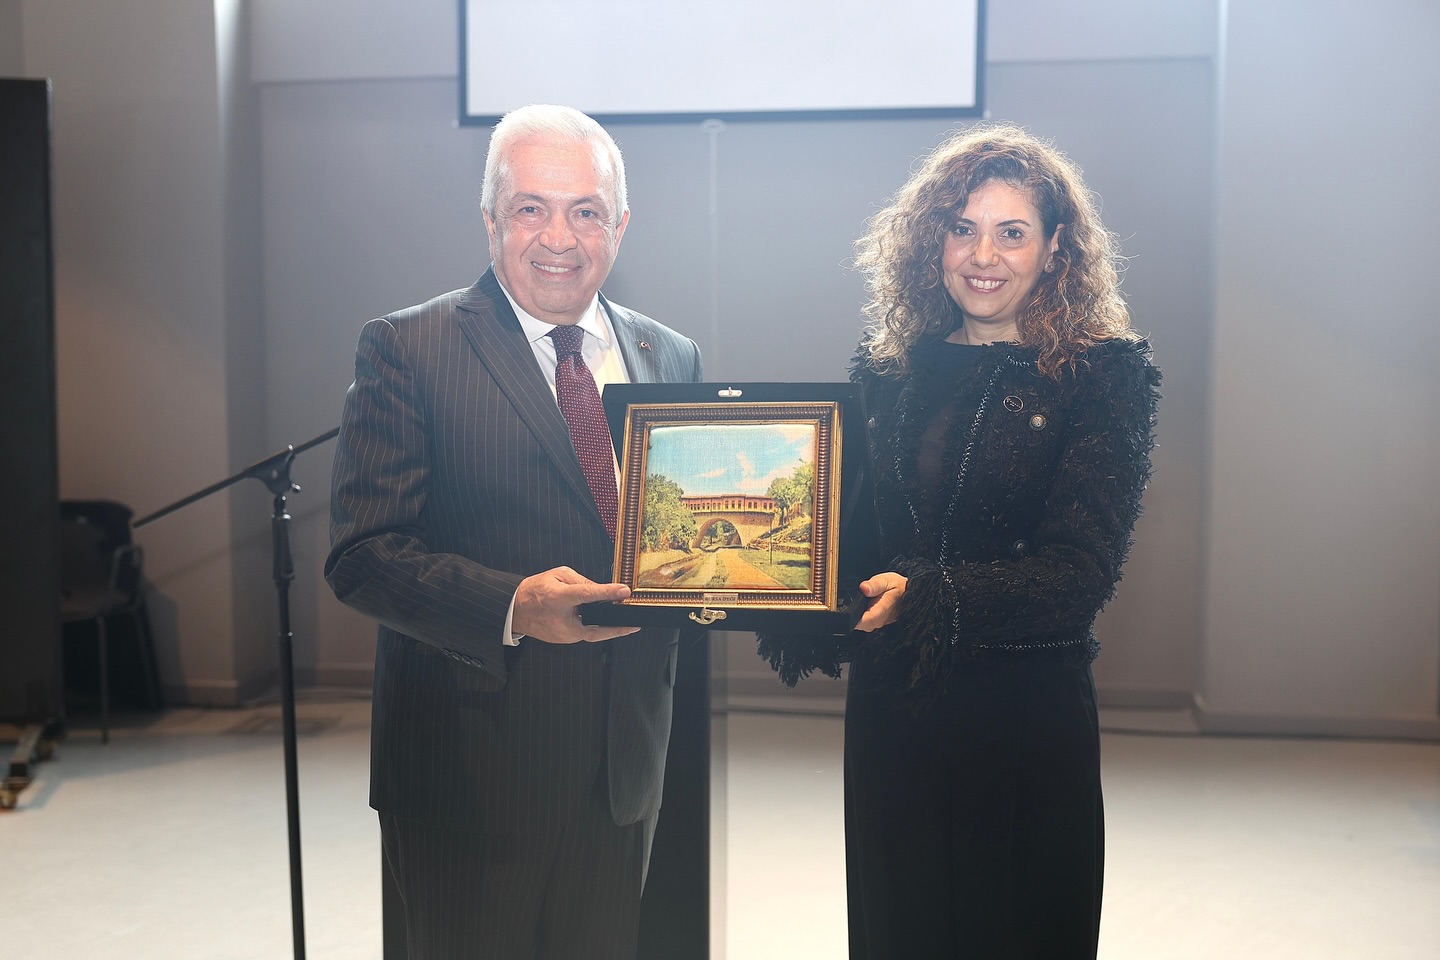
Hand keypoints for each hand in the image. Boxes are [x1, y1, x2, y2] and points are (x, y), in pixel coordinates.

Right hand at [513, 566, 639, 643]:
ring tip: (622, 621)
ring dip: (605, 627)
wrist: (515, 611)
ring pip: (592, 632)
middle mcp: (562, 620)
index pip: (588, 595)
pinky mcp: (564, 641)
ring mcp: (563, 634)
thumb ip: (581, 581)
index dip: (608, 593)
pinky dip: (594, 628)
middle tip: (634, 622)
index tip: (624, 591)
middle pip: (595, 626)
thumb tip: (601, 590)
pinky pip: (584, 634)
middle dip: (616, 626)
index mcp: (559, 598)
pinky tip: (602, 622)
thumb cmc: (534, 591)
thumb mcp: (557, 575)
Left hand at [854, 573, 906, 631]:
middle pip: (859, 624)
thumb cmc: (899, 587)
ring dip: (858, 614)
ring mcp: (879, 623)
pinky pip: (865, 622)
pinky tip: (866, 605)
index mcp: (882, 611)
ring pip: (861, 624)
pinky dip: (862, 614)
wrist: (910, 593)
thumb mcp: (886, 581)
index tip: (849, 609)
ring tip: (865, 601)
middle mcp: (880, 621)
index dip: (852, 617)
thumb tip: (863, 588)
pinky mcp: (878, 623)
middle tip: (859, 600)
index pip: (863, 622)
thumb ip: (874, 585)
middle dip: (854, 614)